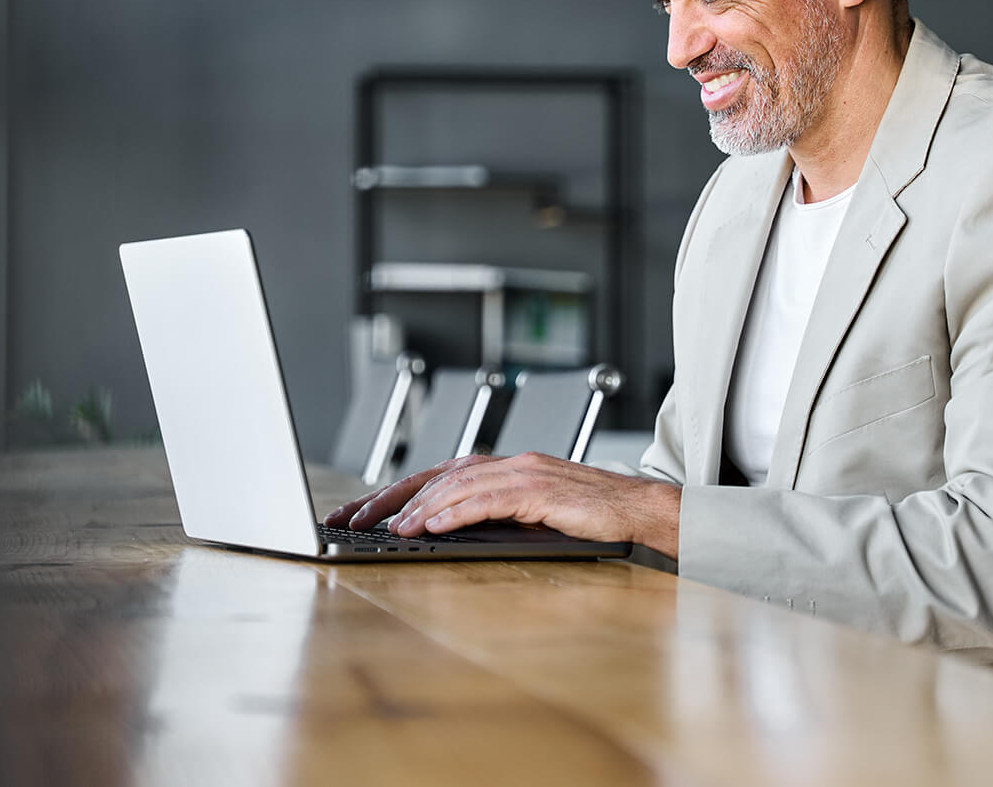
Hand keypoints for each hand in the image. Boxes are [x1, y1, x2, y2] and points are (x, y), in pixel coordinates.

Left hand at [323, 452, 680, 557]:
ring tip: (390, 529)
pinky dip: (457, 511)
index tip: (356, 512)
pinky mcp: (542, 490)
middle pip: (435, 476)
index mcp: (502, 466)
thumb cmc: (587, 515)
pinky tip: (432, 525)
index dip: (391, 492)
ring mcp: (525, 473)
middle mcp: (508, 463)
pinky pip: (490, 500)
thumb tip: (440, 528)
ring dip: (419, 507)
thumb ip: (490, 512)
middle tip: (353, 519)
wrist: (638, 509)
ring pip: (458, 485)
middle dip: (389, 498)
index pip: (434, 476)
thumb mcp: (528, 513)